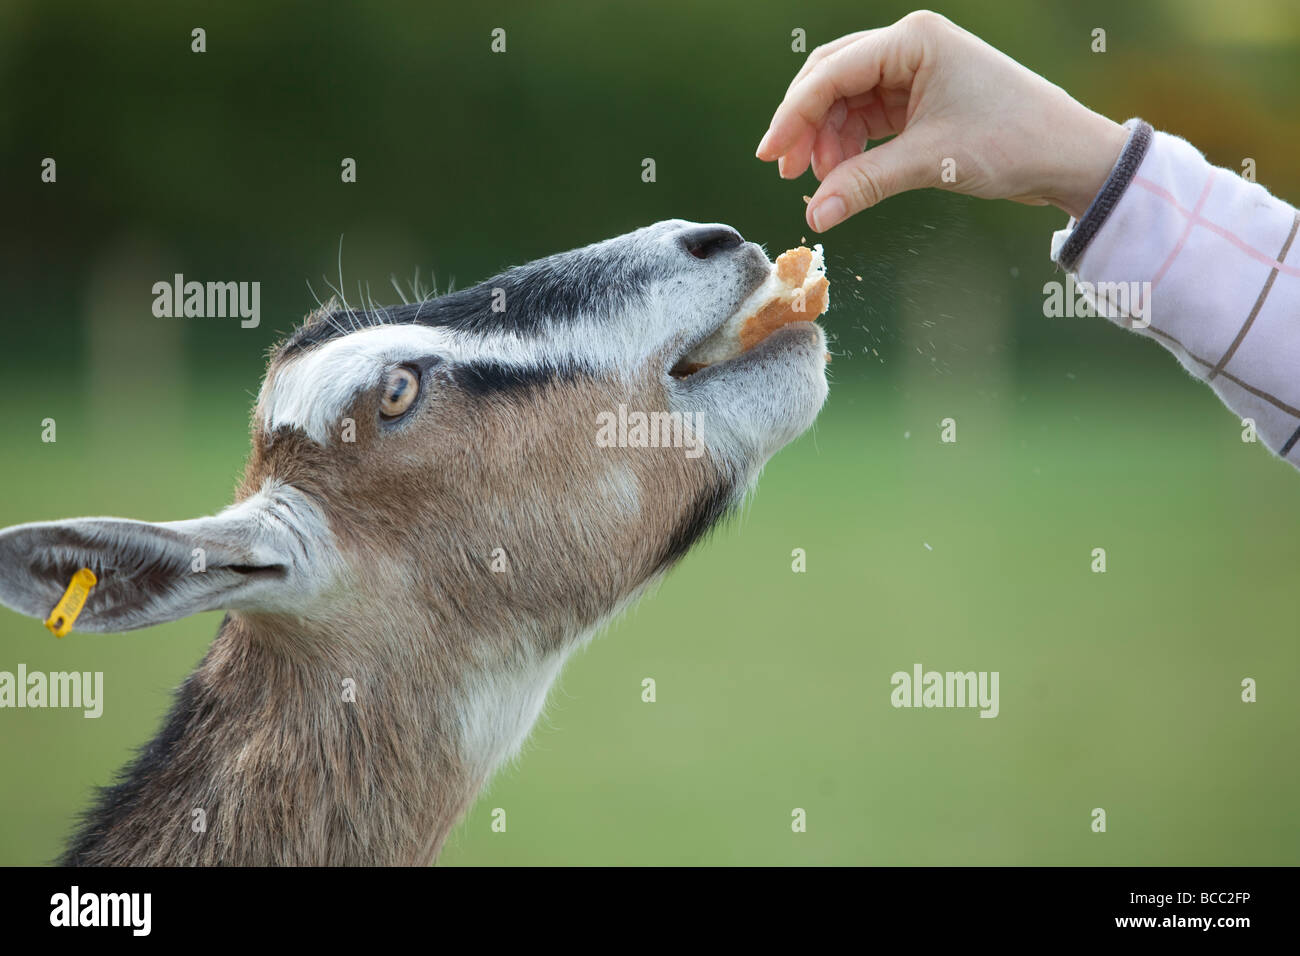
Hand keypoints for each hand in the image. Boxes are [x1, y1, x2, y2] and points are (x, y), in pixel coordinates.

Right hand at [755, 10, 1129, 230]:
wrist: (1067, 155)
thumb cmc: (1012, 141)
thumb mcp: (931, 162)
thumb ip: (865, 183)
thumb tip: (815, 215)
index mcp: (914, 39)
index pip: (832, 73)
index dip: (793, 115)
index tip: (768, 155)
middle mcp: (910, 46)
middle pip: (831, 81)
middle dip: (806, 127)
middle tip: (786, 172)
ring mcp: (914, 71)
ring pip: (846, 103)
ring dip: (827, 142)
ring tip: (820, 184)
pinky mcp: (919, 99)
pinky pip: (867, 119)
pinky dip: (850, 148)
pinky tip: (842, 176)